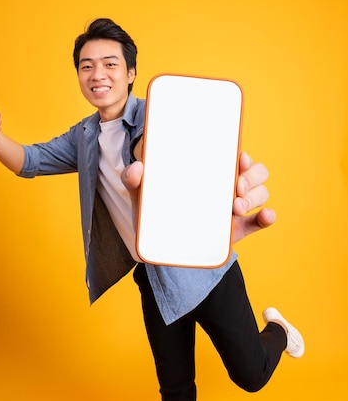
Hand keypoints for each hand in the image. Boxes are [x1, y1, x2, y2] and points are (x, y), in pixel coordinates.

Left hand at [121, 152, 275, 243]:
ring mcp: (235, 207)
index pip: (234, 156)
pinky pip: (261, 220)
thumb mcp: (142, 194)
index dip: (243, 155)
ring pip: (261, 192)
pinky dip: (267, 216)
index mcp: (209, 171)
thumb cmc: (155, 211)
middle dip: (251, 177)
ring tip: (236, 207)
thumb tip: (137, 169)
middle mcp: (227, 185)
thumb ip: (133, 180)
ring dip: (255, 196)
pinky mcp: (239, 228)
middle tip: (236, 188)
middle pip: (255, 172)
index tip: (239, 159)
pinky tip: (265, 215)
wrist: (159, 245)